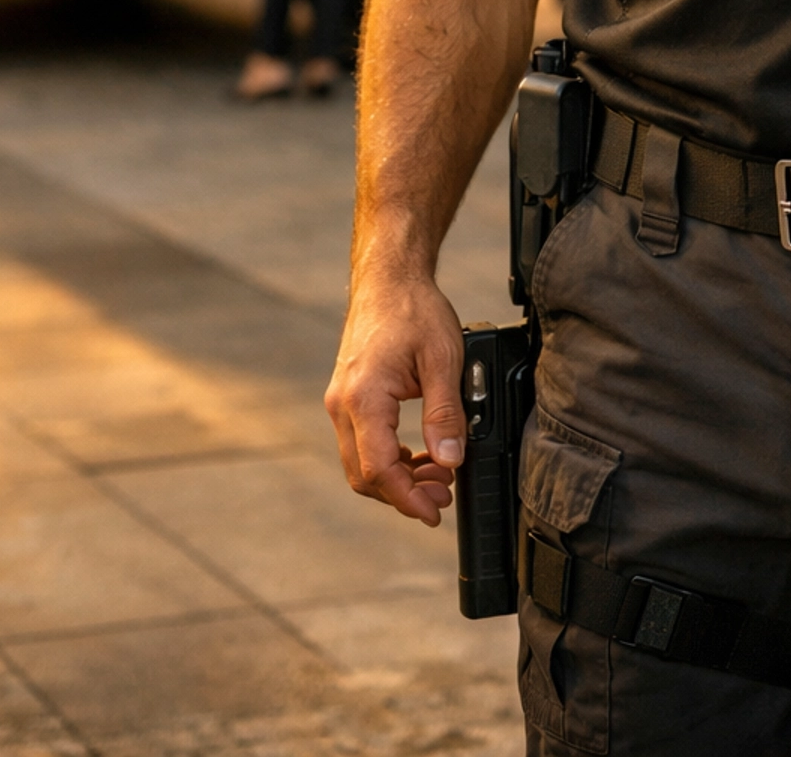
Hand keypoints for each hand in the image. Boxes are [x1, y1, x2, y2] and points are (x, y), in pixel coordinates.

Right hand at [324, 270, 467, 525]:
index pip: (378, 469)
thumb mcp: (443, 358)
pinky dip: (389, 458)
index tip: (434, 513)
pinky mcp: (347, 396)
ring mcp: (340, 401)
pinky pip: (362, 442)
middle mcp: (342, 404)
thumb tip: (450, 461)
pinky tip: (419, 454)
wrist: (388, 276)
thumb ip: (445, 413)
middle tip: (444, 495)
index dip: (407, 499)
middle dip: (404, 494)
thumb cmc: (413, 308)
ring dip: (397, 478)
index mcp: (363, 397)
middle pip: (364, 475)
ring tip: (439, 474)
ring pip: (360, 462)